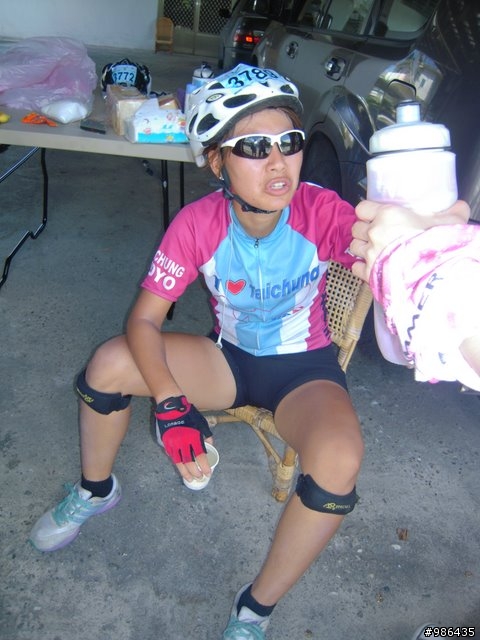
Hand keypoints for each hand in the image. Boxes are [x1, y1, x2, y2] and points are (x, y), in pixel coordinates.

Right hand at [155, 396, 212, 474]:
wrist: (170, 407)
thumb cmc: (188, 414)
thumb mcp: (201, 423)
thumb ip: (206, 435)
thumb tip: (210, 446)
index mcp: (193, 436)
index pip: (200, 456)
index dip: (204, 466)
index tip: (208, 473)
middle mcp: (183, 442)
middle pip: (189, 462)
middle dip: (195, 472)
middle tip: (199, 478)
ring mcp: (173, 443)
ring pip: (179, 462)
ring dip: (185, 472)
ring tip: (189, 479)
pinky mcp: (165, 443)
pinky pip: (172, 456)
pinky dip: (177, 463)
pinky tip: (180, 468)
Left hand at [349, 200, 469, 280]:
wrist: (435, 274)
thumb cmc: (440, 246)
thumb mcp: (450, 222)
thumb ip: (452, 212)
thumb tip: (459, 206)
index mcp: (389, 215)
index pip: (362, 208)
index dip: (367, 213)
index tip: (374, 216)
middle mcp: (375, 233)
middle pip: (356, 228)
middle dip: (364, 231)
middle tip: (377, 235)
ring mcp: (371, 254)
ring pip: (354, 246)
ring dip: (361, 248)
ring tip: (374, 251)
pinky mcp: (369, 273)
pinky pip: (355, 267)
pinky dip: (361, 267)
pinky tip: (372, 266)